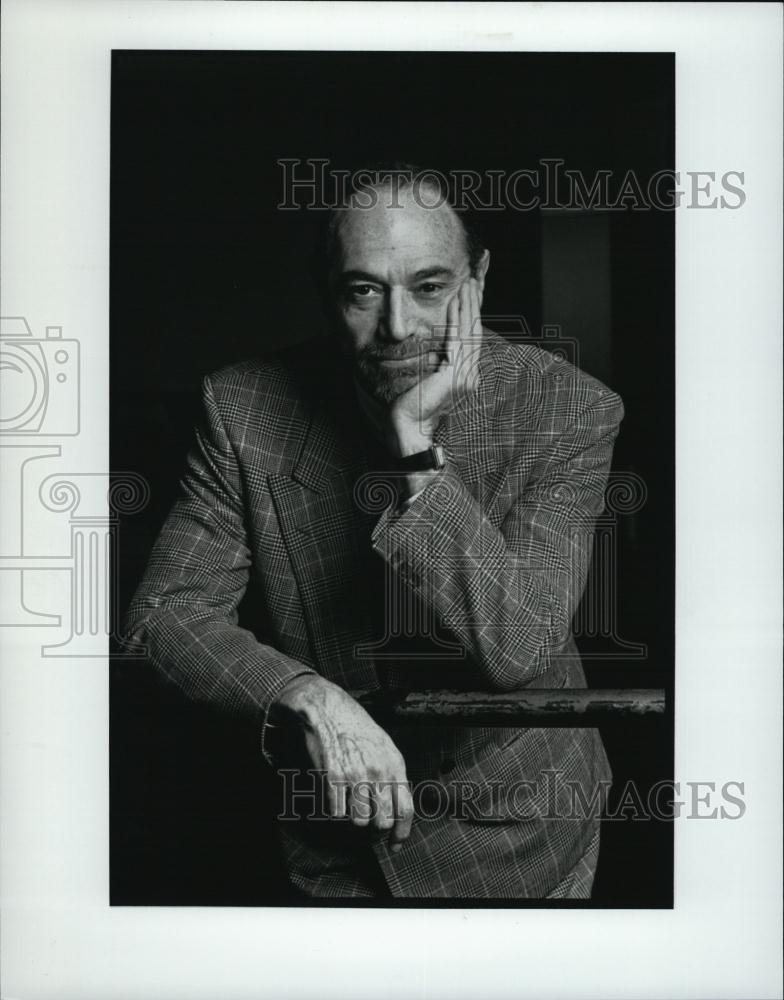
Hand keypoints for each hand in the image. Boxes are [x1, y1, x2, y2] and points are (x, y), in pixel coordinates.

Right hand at [273, 675, 413, 850]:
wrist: (326, 708)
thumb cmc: (355, 727)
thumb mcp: (384, 745)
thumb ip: (393, 774)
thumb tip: (398, 807)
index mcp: (394, 763)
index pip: (405, 809)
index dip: (401, 834)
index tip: (394, 846)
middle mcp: (377, 770)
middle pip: (382, 821)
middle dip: (373, 830)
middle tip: (364, 825)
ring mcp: (354, 774)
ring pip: (358, 822)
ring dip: (352, 821)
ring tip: (347, 808)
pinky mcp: (331, 777)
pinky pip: (335, 813)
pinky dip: (332, 813)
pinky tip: (332, 801)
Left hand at [387, 276, 483, 455]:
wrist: (410, 430)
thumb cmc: (412, 409)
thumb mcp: (426, 380)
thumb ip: (434, 364)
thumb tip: (431, 349)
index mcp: (465, 375)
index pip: (471, 337)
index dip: (472, 313)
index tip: (471, 291)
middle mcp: (469, 374)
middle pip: (475, 330)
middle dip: (475, 303)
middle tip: (475, 278)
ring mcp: (464, 375)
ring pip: (469, 331)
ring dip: (468, 305)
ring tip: (468, 283)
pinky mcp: (454, 375)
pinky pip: (456, 340)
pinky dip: (456, 318)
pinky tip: (456, 301)